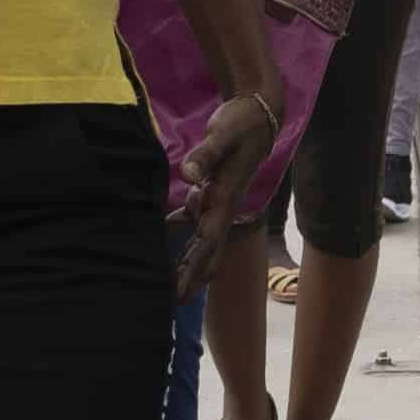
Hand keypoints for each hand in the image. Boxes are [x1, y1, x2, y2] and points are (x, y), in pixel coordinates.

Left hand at [167, 92, 282, 294]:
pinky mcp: (211, 191)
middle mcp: (222, 207)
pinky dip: (178, 233)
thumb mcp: (223, 136)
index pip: (207, 244)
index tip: (179, 293)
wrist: (259, 114)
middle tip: (170, 304)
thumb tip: (188, 173)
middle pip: (207, 253)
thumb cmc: (242, 124)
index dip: (192, 270)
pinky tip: (160, 235)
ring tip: (167, 283)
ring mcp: (217, 201)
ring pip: (201, 241)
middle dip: (191, 279)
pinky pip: (193, 220)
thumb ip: (205, 155)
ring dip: (185, 262)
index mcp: (224, 200)